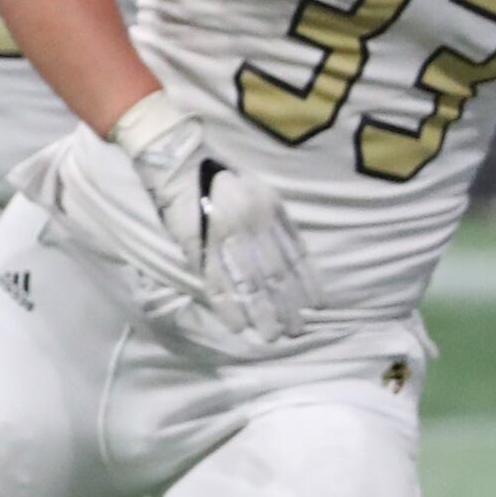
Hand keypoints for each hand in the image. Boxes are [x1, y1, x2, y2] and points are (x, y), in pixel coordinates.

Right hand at [131, 109, 315, 340]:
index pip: (295, 255)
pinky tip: (238, 326)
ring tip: (272, 336)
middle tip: (297, 331)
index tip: (317, 306)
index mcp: (271, 211)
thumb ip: (277, 224)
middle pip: (275, 275)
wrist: (178, 160)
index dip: (307, 283)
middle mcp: (252, 225)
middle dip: (288, 306)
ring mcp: (225, 237)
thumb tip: (292, 260)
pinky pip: (217, 282)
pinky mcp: (198, 246)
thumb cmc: (221, 176)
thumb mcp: (261, 192)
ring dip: (261, 313)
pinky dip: (228, 307)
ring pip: (248, 283)